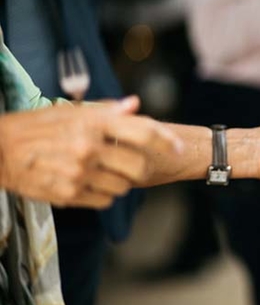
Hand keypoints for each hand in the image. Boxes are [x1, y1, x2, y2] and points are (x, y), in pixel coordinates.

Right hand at [0, 96, 182, 207]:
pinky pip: (105, 200)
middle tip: (126, 161)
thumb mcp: (70, 110)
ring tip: (103, 171)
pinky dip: (104, 194)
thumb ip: (106, 110)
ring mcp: (79, 173)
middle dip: (139, 165)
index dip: (166, 140)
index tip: (178, 147)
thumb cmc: (35, 127)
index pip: (143, 131)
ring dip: (121, 181)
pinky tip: (90, 182)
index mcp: (92, 123)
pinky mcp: (69, 194)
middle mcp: (89, 148)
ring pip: (124, 186)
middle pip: (139, 165)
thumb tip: (135, 104)